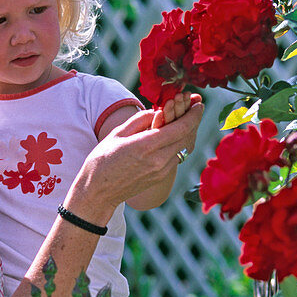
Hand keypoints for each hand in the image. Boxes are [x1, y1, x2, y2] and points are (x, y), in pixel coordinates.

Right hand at [73, 95, 202, 215]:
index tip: (198, 103)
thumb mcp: (118, 134)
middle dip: (194, 121)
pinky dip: (179, 144)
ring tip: (186, 119)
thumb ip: (140, 119)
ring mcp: (161, 171)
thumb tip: (157, 111)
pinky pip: (176, 157)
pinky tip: (175, 135)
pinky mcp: (161, 177)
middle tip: (195, 108)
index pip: (180, 128)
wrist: (98, 192)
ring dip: (188, 133)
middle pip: (187, 138)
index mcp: (146, 146)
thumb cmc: (102, 160)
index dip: (193, 115)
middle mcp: (158, 160)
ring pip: (184, 148)